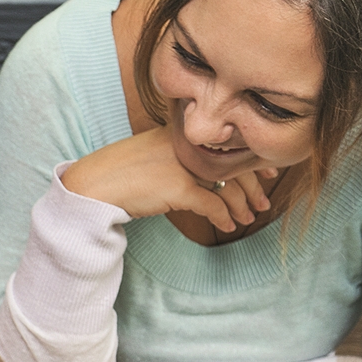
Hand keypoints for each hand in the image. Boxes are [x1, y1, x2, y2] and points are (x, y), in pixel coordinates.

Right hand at [61, 126, 277, 233]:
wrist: (95, 183)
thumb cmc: (121, 173)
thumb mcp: (156, 156)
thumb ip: (182, 159)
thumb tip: (204, 175)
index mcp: (186, 134)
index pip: (230, 144)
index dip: (253, 161)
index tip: (266, 175)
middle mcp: (190, 145)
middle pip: (235, 164)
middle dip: (254, 187)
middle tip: (263, 204)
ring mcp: (185, 165)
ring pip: (228, 186)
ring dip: (241, 206)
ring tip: (247, 220)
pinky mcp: (178, 187)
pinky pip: (212, 205)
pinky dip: (224, 218)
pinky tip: (228, 227)